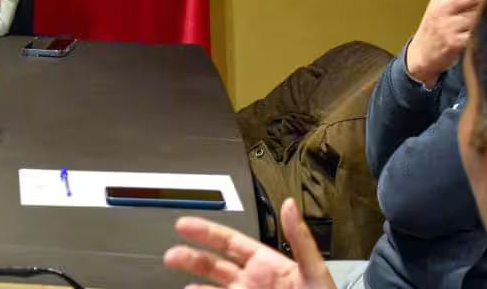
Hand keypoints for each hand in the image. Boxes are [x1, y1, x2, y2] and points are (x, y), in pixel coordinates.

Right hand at [163, 198, 332, 288]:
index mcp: (267, 265)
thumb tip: (289, 205)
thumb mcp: (314, 271)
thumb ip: (300, 239)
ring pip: (210, 288)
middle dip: (190, 258)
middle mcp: (253, 283)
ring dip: (193, 284)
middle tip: (172, 256)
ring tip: (178, 282)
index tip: (184, 225)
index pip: (229, 242)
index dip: (205, 232)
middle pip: (212, 265)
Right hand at [407, 0, 486, 86]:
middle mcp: (441, 10)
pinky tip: (477, 34)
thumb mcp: (440, 5)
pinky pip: (477, 33)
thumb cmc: (437, 27)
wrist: (422, 53)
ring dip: (484, 17)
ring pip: (479, 15)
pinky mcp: (455, 42)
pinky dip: (481, 32)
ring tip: (480, 21)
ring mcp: (448, 26)